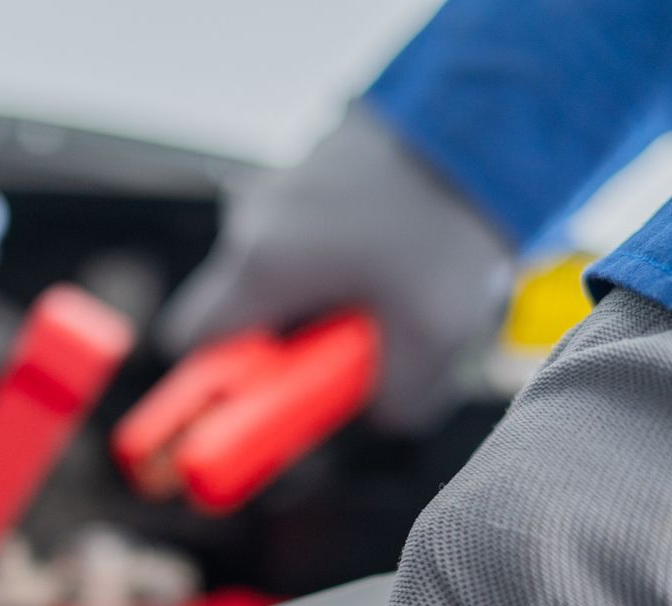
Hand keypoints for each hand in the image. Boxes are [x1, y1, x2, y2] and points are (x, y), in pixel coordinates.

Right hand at [159, 104, 515, 434]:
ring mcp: (278, 190)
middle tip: (340, 350)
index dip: (221, 382)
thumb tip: (379, 417)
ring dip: (314, 298)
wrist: (480, 121)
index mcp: (262, 267)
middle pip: (233, 309)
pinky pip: (303, 236)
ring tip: (384, 296)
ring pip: (272, 272)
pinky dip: (336, 259)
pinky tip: (393, 256)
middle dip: (278, 342)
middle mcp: (254, 224)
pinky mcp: (310, 171)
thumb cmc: (446, 224)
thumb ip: (396, 402)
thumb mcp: (434, 339)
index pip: (191, 343)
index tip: (263, 400)